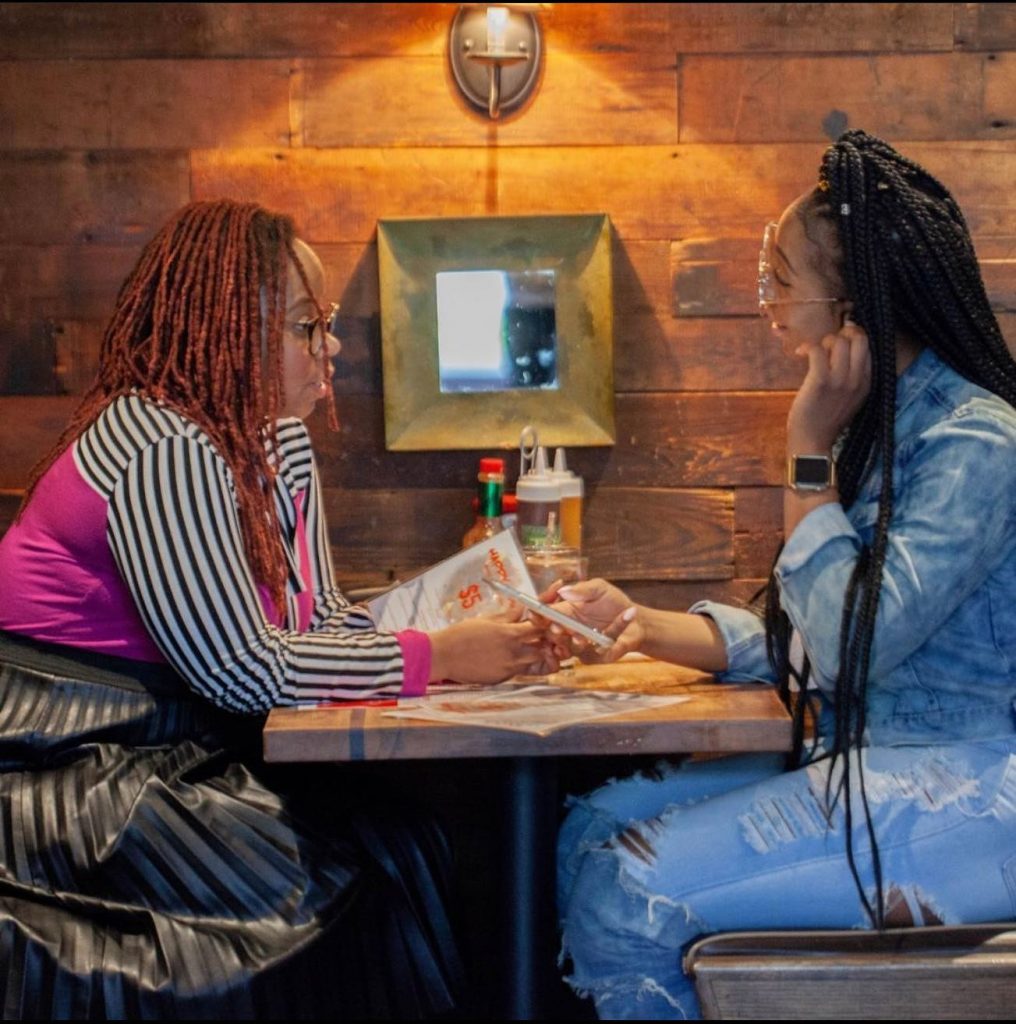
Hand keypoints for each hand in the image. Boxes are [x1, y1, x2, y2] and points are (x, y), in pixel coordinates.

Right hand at [429, 616, 559, 683]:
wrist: (443, 656)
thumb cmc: (462, 634)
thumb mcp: (487, 619)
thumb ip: (508, 615)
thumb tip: (523, 608)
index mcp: (510, 634)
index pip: (540, 627)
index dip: (547, 622)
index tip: (548, 619)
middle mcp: (514, 653)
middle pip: (545, 648)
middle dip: (548, 642)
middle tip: (546, 636)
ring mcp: (509, 669)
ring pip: (536, 663)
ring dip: (538, 655)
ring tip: (531, 647)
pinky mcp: (503, 679)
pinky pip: (520, 672)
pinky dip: (522, 664)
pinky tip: (512, 657)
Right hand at [545, 578, 643, 663]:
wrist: (637, 620)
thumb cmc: (614, 603)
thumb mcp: (599, 588)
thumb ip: (583, 589)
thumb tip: (564, 590)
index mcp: (565, 613)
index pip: (544, 616)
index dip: (537, 616)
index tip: (536, 612)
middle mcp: (570, 632)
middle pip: (553, 636)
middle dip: (554, 632)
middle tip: (557, 626)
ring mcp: (582, 647)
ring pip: (571, 649)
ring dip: (577, 640)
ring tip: (581, 634)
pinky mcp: (598, 657)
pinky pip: (599, 651)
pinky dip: (614, 630)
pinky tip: (627, 615)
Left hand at [787, 318, 871, 451]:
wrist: (813, 443)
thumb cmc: (825, 419)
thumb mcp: (849, 398)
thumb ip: (851, 376)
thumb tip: (841, 349)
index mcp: (867, 382)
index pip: (868, 346)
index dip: (853, 337)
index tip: (838, 343)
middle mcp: (857, 379)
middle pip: (860, 337)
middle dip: (842, 333)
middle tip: (828, 343)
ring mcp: (840, 380)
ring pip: (839, 341)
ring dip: (823, 341)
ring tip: (812, 352)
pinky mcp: (821, 382)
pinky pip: (817, 350)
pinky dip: (807, 347)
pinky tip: (799, 354)